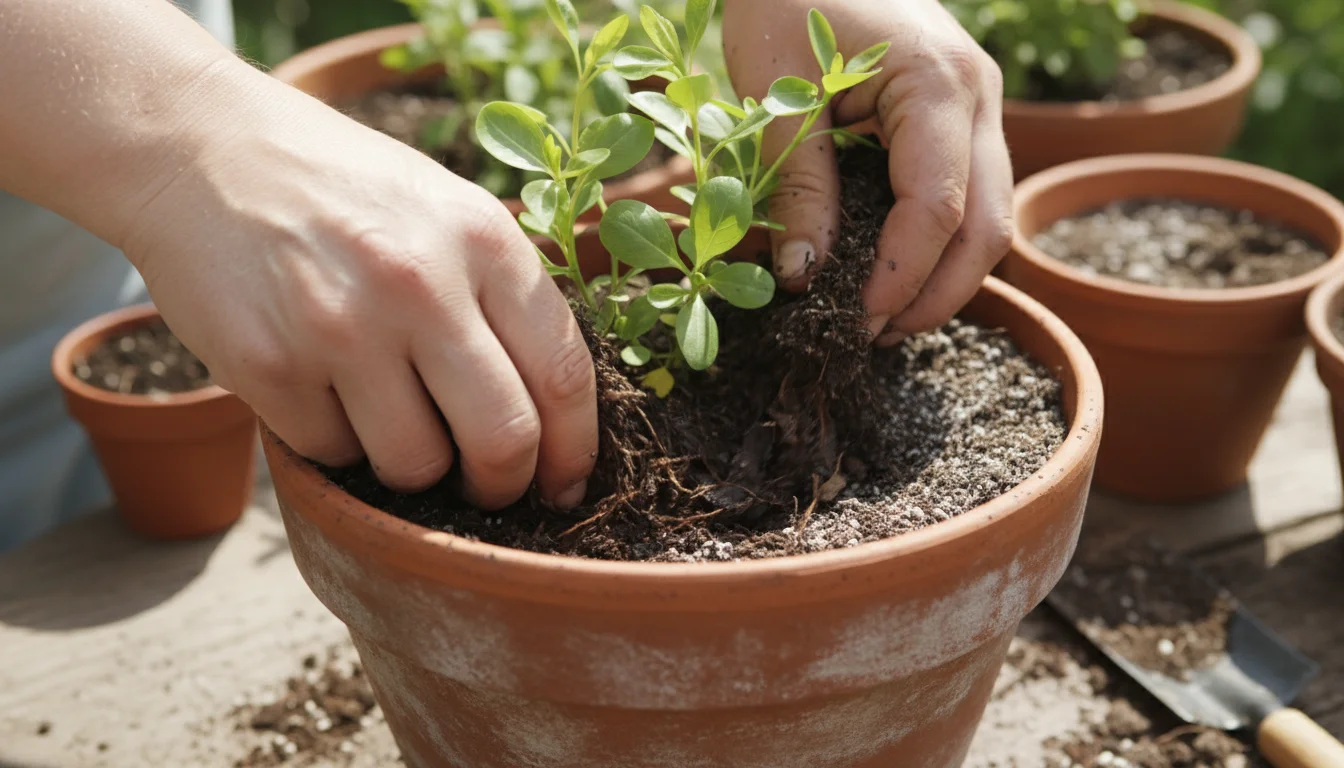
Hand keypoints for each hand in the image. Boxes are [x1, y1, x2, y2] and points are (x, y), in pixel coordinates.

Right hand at [122, 71, 597, 509]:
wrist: (202, 151)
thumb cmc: (344, 192)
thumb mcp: (447, 210)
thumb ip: (504, 295)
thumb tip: (557, 416)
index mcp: (483, 240)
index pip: (563, 374)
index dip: (574, 451)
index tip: (564, 484)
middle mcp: (420, 283)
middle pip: (504, 440)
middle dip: (505, 487)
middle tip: (489, 490)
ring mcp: (341, 328)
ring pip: (416, 466)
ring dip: (413, 468)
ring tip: (390, 418)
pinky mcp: (269, 366)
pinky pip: (333, 455)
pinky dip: (336, 445)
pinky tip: (321, 390)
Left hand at [723, 0, 1013, 342]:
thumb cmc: (787, 0)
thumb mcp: (777, 96)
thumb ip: (797, 188)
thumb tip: (804, 280)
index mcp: (939, 85)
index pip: (938, 209)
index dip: (900, 278)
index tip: (853, 322)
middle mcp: (979, 97)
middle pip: (988, 226)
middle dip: (935, 294)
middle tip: (871, 337)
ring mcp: (980, 106)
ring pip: (991, 217)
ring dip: (944, 277)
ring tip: (881, 317)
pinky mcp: (962, 118)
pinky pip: (971, 196)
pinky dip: (941, 246)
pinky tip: (894, 273)